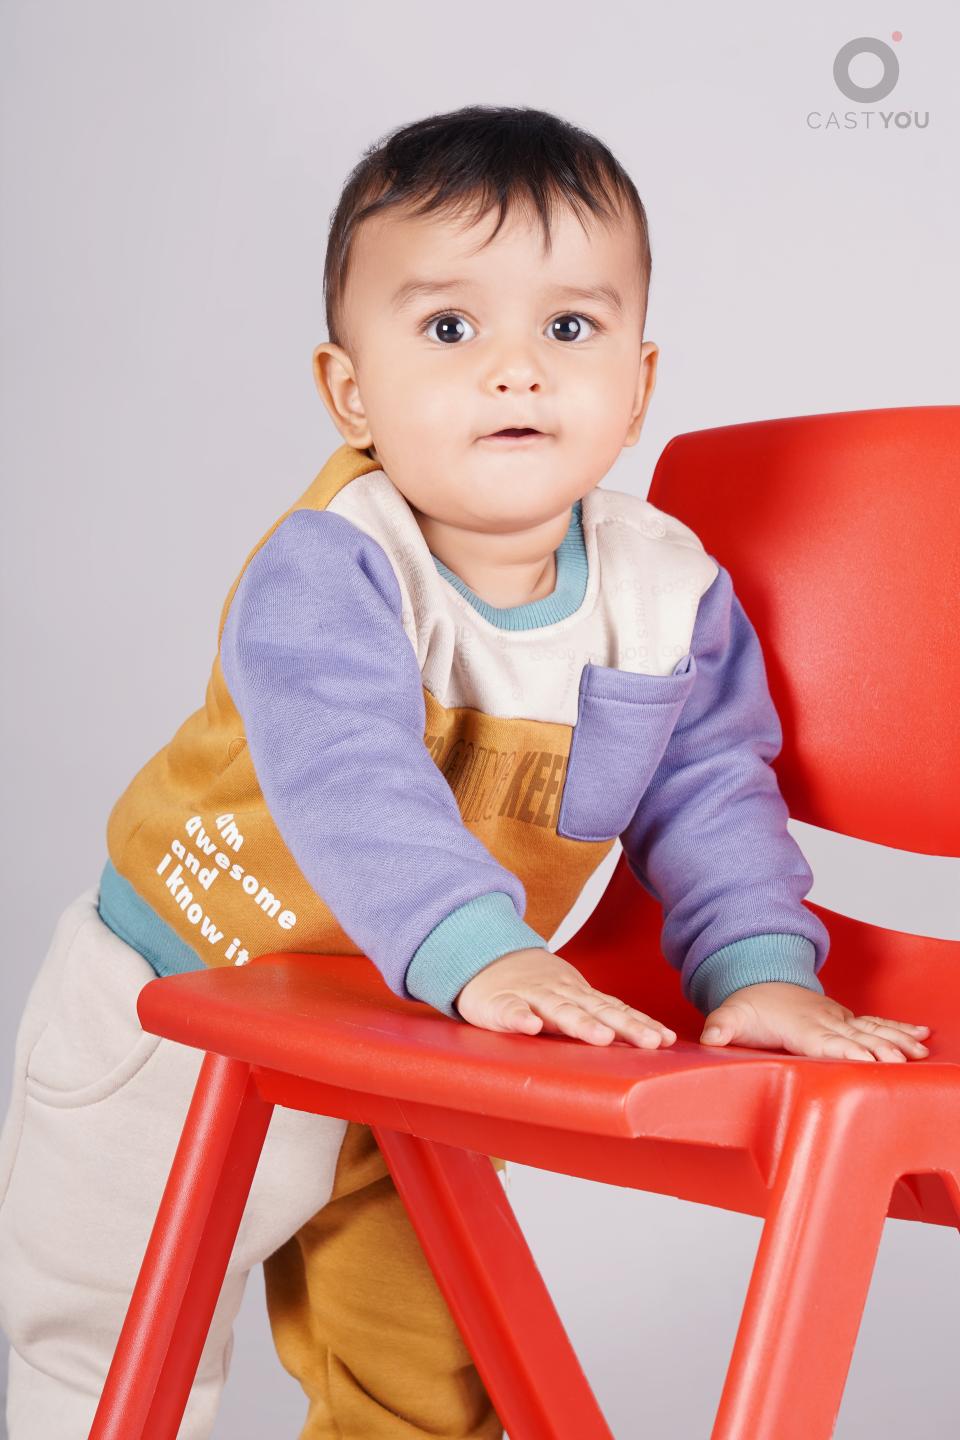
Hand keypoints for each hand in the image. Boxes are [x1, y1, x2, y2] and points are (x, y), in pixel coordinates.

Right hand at [455, 948, 676, 1048]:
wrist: (484, 959)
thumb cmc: (535, 986)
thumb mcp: (570, 995)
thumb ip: (600, 1012)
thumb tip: (645, 1034)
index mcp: (578, 995)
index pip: (614, 1009)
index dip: (640, 1024)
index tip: (666, 1039)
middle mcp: (560, 994)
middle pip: (596, 1011)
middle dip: (624, 1026)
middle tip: (650, 1042)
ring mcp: (530, 997)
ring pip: (558, 1010)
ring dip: (580, 1024)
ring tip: (601, 1038)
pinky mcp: (498, 1004)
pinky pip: (509, 1011)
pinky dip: (520, 1018)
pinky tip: (531, 1026)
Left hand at [699, 981, 930, 1061]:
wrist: (761, 979)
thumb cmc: (749, 1006)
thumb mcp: (730, 1016)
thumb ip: (720, 1027)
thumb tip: (710, 1036)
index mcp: (800, 1028)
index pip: (825, 1042)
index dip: (845, 1051)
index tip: (866, 1060)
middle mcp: (824, 1023)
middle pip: (856, 1038)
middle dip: (879, 1048)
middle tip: (901, 1060)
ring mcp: (838, 1020)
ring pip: (871, 1030)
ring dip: (896, 1040)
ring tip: (918, 1050)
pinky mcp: (846, 1020)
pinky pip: (876, 1024)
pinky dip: (898, 1029)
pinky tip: (920, 1037)